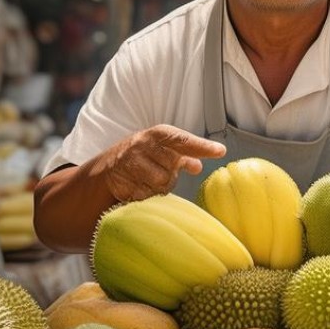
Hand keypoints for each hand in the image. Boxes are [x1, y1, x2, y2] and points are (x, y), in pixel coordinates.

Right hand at [96, 125, 225, 202]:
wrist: (109, 168)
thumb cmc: (144, 156)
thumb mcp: (164, 150)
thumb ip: (186, 154)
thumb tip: (200, 165)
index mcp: (158, 134)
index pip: (183, 140)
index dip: (202, 146)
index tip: (220, 151)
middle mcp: (144, 145)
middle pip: (172, 169)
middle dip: (168, 174)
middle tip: (158, 170)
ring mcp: (131, 162)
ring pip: (159, 183)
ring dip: (157, 186)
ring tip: (147, 179)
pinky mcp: (122, 180)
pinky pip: (145, 194)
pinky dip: (145, 194)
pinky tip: (137, 186)